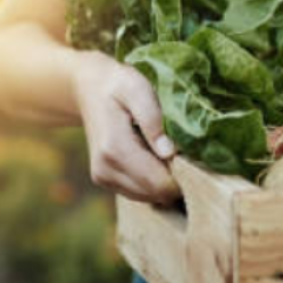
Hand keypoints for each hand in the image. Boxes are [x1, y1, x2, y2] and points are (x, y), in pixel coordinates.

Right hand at [72, 51, 180, 205]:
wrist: (88, 88)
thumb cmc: (118, 85)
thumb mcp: (138, 90)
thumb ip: (152, 119)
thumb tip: (169, 152)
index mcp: (114, 148)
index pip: (158, 183)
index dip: (183, 177)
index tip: (194, 157)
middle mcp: (105, 169)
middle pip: (155, 194)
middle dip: (176, 179)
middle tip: (185, 153)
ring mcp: (103, 177)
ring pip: (148, 197)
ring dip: (164, 181)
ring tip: (167, 151)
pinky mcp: (104, 180)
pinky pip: (139, 192)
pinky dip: (152, 181)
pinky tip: (154, 157)